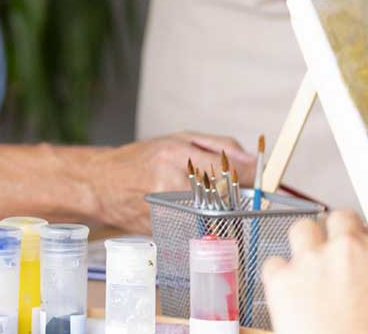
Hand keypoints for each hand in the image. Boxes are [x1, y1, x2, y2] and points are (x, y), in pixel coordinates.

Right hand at [86, 132, 255, 229]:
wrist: (102, 184)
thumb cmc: (142, 158)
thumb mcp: (180, 138)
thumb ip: (220, 145)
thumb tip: (254, 160)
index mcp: (178, 155)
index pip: (233, 170)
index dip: (255, 178)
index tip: (264, 180)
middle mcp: (173, 182)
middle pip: (228, 198)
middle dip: (238, 197)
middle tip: (238, 193)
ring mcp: (168, 209)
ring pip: (216, 217)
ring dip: (221, 213)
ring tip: (206, 202)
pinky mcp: (164, 228)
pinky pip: (198, 228)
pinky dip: (202, 222)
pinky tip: (188, 212)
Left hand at [261, 210, 367, 333]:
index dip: (367, 239)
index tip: (362, 248)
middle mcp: (350, 249)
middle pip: (340, 217)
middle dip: (336, 233)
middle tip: (335, 255)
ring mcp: (312, 259)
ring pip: (302, 227)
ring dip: (305, 243)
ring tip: (310, 268)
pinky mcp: (281, 277)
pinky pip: (274, 262)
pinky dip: (279, 275)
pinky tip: (290, 293)